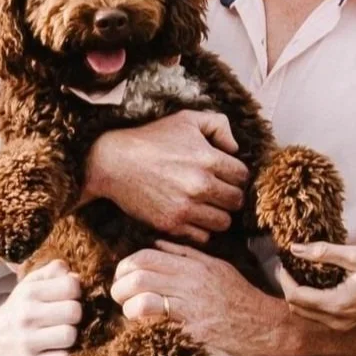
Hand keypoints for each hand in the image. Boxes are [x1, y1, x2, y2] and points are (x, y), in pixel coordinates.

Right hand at [0, 260, 83, 355]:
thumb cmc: (18, 312)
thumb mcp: (29, 286)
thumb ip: (53, 274)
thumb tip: (77, 276)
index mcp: (29, 292)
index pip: (70, 285)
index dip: (75, 293)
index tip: (67, 300)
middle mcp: (25, 315)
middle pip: (73, 311)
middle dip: (75, 317)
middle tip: (65, 321)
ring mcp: (26, 342)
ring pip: (69, 336)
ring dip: (70, 338)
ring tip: (60, 337)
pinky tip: (54, 353)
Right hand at [87, 112, 246, 243]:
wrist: (113, 162)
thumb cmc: (151, 138)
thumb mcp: (186, 119)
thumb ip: (219, 125)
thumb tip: (235, 148)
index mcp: (208, 159)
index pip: (243, 176)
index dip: (236, 174)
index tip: (225, 174)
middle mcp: (200, 185)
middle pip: (236, 201)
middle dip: (230, 195)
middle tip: (217, 191)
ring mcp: (185, 208)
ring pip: (223, 222)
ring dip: (218, 214)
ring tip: (206, 205)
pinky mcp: (171, 224)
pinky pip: (202, 236)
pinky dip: (201, 229)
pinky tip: (192, 216)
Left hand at [113, 243, 282, 355]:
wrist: (266, 324)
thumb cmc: (240, 297)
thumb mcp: (216, 267)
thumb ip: (186, 255)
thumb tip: (156, 244)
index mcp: (195, 264)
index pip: (147, 255)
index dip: (126, 266)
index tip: (123, 277)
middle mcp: (191, 279)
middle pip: (139, 272)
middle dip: (120, 284)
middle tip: (119, 295)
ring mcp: (192, 302)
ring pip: (142, 293)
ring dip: (127, 303)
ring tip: (128, 310)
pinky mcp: (193, 326)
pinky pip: (157, 316)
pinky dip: (142, 318)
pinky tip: (143, 323)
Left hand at [280, 243, 355, 329]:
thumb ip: (324, 253)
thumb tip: (296, 249)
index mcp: (336, 305)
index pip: (296, 296)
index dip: (284, 280)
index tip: (283, 264)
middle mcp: (336, 322)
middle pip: (297, 309)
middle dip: (289, 289)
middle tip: (289, 268)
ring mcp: (343, 327)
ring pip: (307, 316)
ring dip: (299, 297)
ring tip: (301, 275)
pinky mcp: (349, 327)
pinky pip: (320, 318)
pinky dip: (312, 304)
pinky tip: (317, 286)